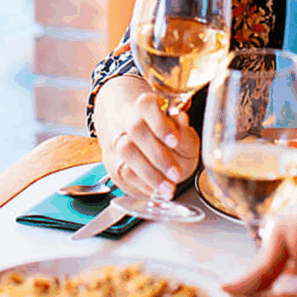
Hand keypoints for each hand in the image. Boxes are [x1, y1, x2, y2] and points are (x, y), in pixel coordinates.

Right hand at [94, 75, 199, 199]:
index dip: (160, 123)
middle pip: (135, 128)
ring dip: (149, 173)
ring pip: (125, 150)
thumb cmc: (168, 140)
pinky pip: (122, 173)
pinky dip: (142, 184)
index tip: (175, 141)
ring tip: (168, 187)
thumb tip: (181, 119)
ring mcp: (117, 141)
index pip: (147, 105)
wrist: (143, 146)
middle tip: (177, 174)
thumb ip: (183, 131)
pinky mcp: (112, 163)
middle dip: (158, 155)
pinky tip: (157, 191)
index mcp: (145, 107)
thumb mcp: (183, 135)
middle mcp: (128, 120)